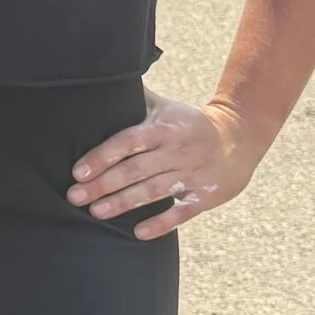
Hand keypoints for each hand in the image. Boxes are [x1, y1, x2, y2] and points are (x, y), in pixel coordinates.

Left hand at [68, 90, 261, 239]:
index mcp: (163, 129)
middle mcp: (175, 152)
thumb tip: (102, 80)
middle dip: (104, 185)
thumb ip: (135, 99)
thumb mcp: (164, 107)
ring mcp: (190, 175)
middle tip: (75, 197)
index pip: (129, 141)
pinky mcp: (203, 196)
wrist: (239, 137)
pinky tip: (138, 234)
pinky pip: (180, 212)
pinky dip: (161, 224)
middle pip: (135, 170)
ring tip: (96, 213)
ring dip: (123, 203)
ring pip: (153, 191)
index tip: (78, 171)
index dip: (103, 156)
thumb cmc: (188, 123)